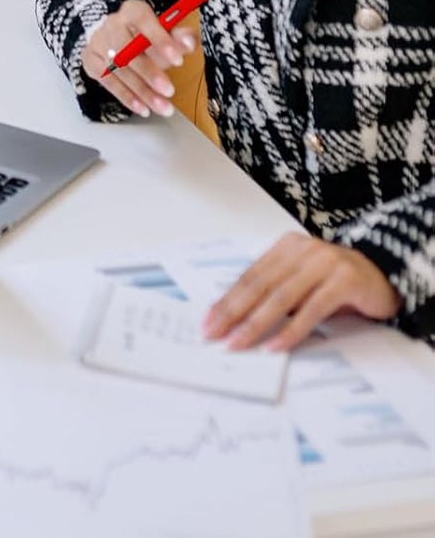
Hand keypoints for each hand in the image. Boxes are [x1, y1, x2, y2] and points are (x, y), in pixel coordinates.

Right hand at [79, 0, 193, 117]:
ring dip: (142, 91)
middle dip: (149, 72)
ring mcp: (98, 42)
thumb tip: (189, 42)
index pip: (142, 20)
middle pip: (126, 48)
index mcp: (132, 11)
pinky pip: (107, 81)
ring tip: (163, 107)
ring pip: (118, 69)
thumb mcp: (167, 33)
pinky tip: (143, 108)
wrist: (116, 37)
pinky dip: (126, 97)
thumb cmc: (147, 36)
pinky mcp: (90, 61)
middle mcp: (112, 24)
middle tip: (169, 90)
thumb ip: (181, 37)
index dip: (159, 40)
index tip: (178, 60)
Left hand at [203, 232, 399, 351]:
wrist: (385, 276)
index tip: (208, 321)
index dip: (226, 300)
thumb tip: (238, 318)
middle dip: (233, 312)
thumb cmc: (338, 283)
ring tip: (238, 343)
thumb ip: (277, 292)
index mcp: (285, 248)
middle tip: (215, 334)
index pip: (249, 277)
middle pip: (259, 285)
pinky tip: (276, 346)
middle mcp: (301, 250)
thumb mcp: (303, 282)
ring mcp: (323, 263)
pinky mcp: (344, 281)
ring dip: (256, 324)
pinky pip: (311, 309)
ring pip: (281, 298)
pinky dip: (292, 330)